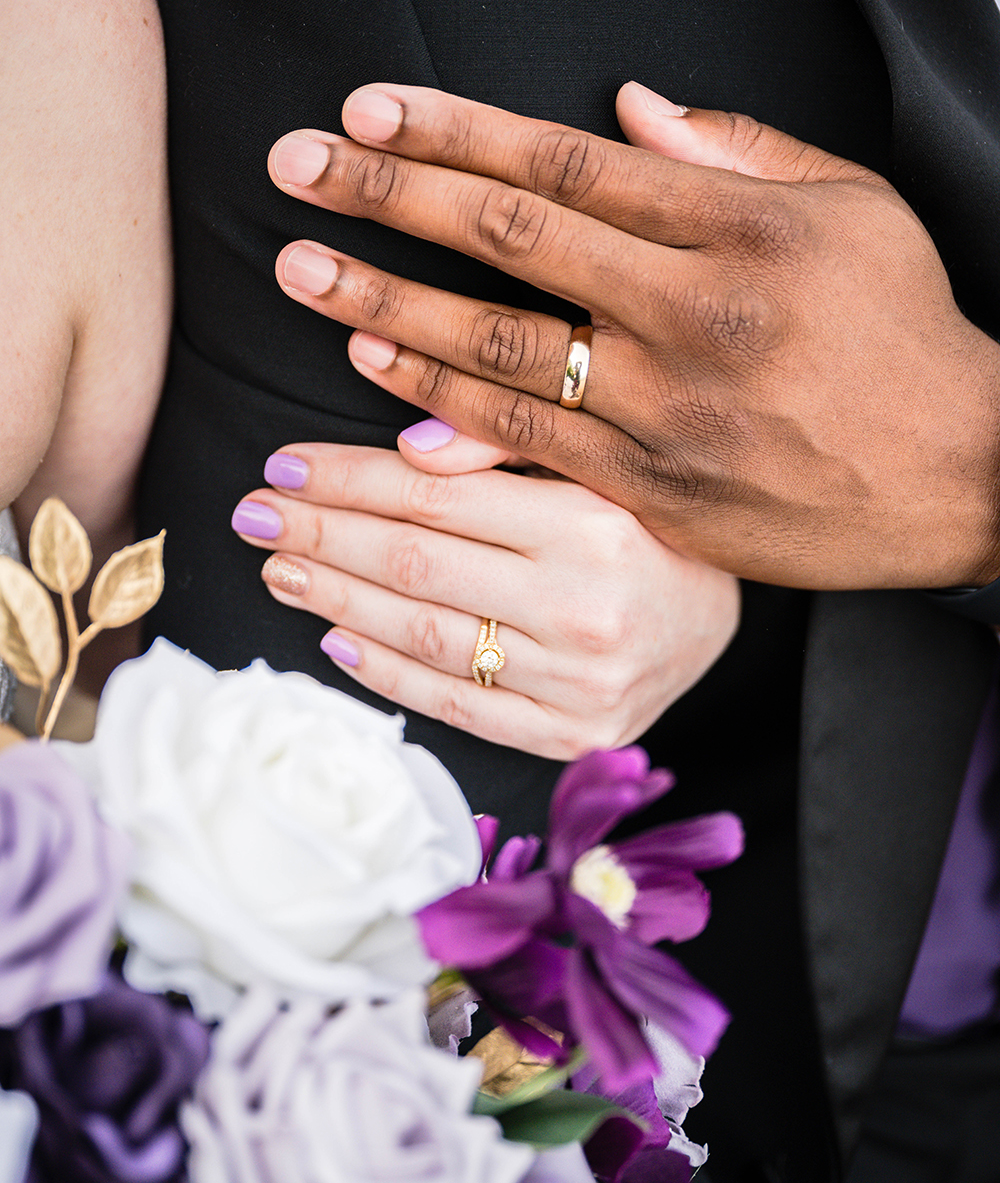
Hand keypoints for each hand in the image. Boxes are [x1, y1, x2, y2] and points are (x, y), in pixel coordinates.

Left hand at [231, 444, 739, 759]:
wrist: (725, 619)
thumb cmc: (651, 525)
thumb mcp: (598, 461)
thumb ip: (506, 446)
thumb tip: (403, 446)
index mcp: (596, 526)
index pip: (435, 500)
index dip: (347, 480)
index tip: (284, 467)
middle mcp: (587, 610)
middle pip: (416, 568)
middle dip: (321, 536)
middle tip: (254, 516)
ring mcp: (579, 685)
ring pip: (425, 638)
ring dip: (336, 602)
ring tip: (279, 571)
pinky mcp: (571, 736)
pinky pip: (457, 706)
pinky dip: (387, 673)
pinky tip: (336, 639)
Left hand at [266, 82, 999, 590]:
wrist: (964, 475)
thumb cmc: (905, 332)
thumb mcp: (851, 209)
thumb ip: (736, 152)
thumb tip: (628, 104)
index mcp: (737, 228)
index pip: (565, 162)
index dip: (455, 131)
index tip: (369, 111)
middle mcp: (692, 313)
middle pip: (511, 240)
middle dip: (390, 197)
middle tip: (296, 167)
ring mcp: (669, 408)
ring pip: (499, 347)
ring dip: (386, 304)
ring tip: (302, 269)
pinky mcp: (657, 488)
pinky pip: (529, 441)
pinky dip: (446, 406)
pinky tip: (379, 372)